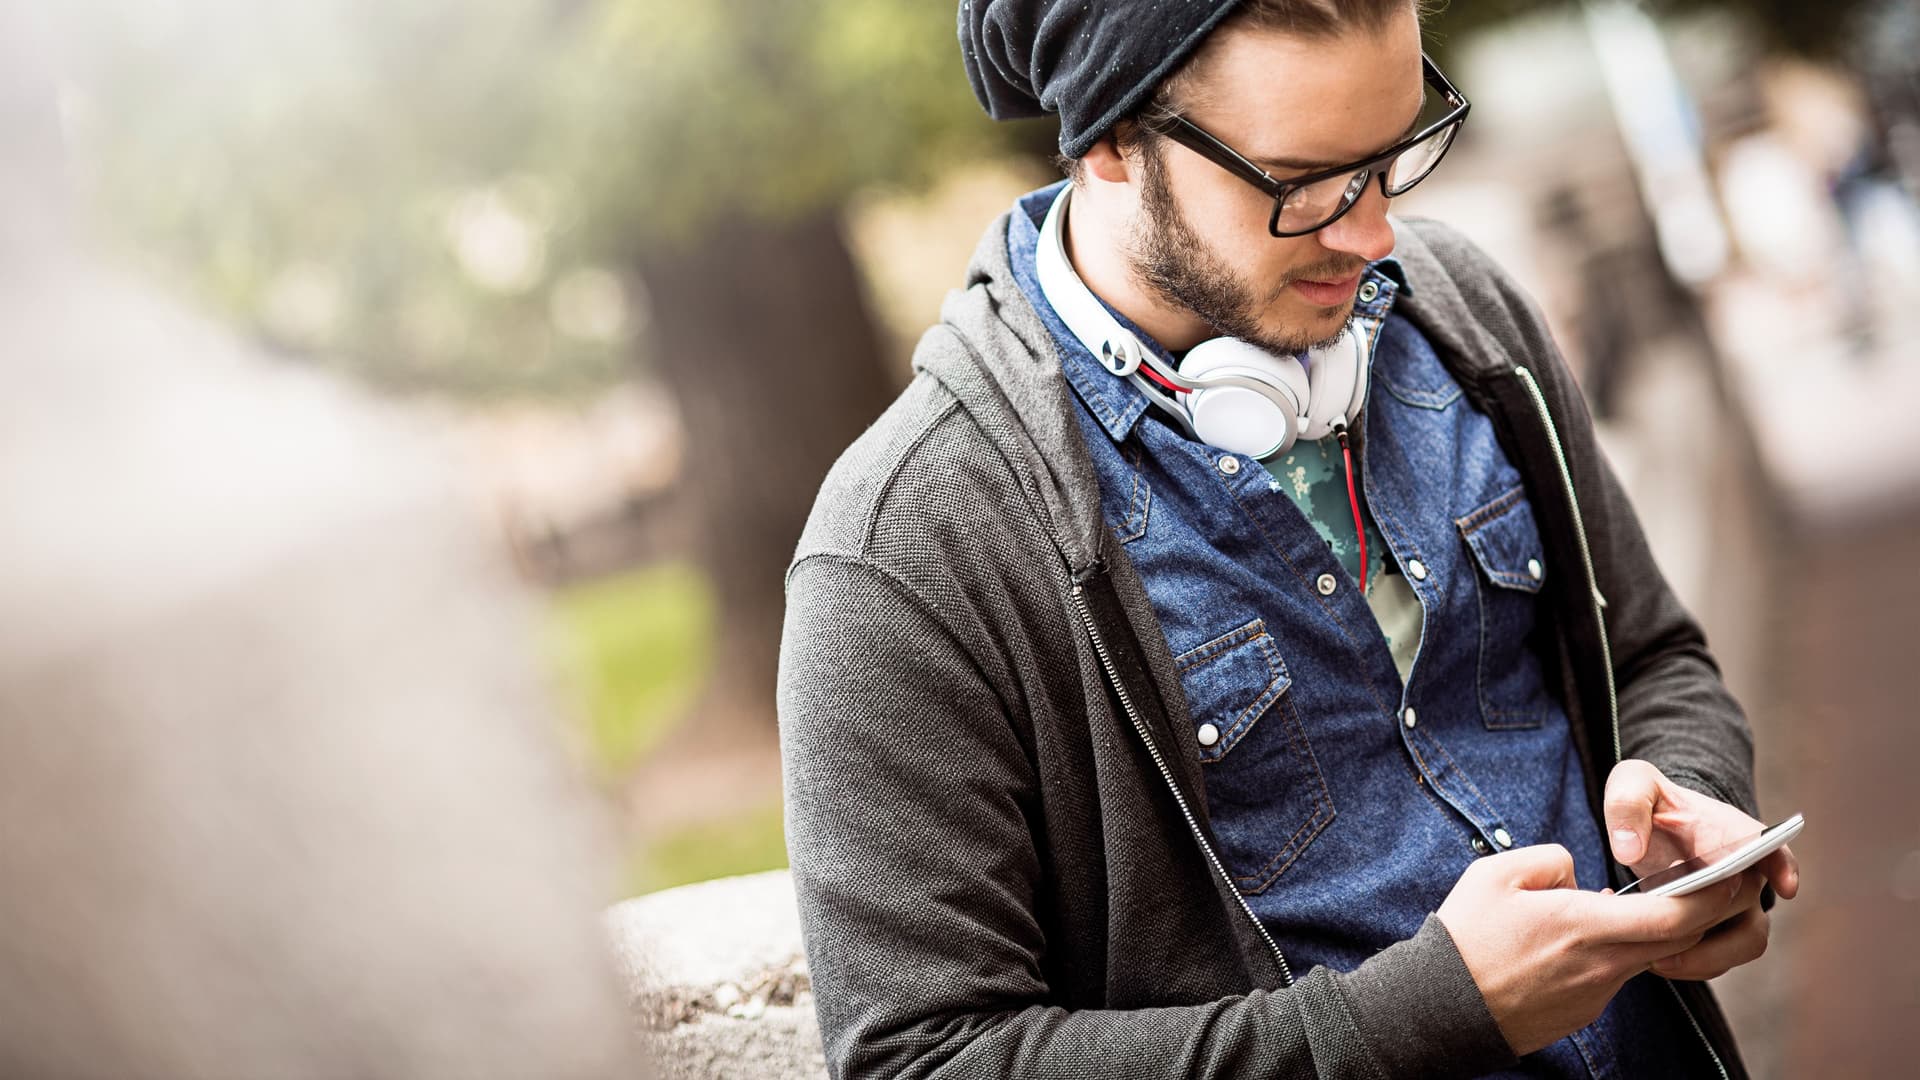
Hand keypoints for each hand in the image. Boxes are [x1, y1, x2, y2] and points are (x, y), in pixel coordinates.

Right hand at [1437, 843, 1759, 1055]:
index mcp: (1585, 926)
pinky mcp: (1583, 1011)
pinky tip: (1573, 943)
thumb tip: (1579, 875)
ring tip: (1619, 907)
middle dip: (1701, 912)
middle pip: (1675, 940)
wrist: (1442, 1007)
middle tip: (1711, 884)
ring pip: (1641, 956)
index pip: (1674, 915)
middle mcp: (1602, 965)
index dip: (1711, 895)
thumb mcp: (1496, 874)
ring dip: (1647, 932)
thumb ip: (1552, 860)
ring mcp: (1595, 993)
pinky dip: (1610, 954)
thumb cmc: (1465, 938)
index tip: (1731, 875)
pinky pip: (1611, 975)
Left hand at [1602, 759, 1799, 979]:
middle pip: (1750, 906)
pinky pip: (1719, 959)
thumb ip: (1627, 804)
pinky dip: (1691, 964)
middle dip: (1711, 922)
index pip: (1772, 849)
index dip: (1783, 867)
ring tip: (1657, 958)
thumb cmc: (1649, 803)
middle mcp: (1745, 873)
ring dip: (1706, 955)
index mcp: (1733, 833)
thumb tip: (1629, 849)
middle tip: (1664, 929)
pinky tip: (1652, 959)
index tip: (1785, 885)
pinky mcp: (1718, 931)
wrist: (1651, 828)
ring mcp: (1736, 906)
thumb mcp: (1631, 785)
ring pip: (1744, 942)